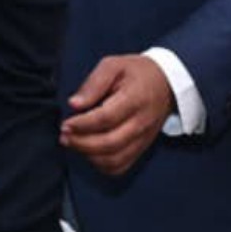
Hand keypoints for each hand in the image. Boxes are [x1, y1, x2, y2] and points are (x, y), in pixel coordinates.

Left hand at [60, 54, 174, 175]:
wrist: (166, 83)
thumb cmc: (136, 72)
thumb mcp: (113, 65)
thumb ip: (93, 83)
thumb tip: (74, 104)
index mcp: (135, 99)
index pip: (106, 118)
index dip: (82, 124)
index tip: (66, 124)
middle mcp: (141, 123)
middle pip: (110, 143)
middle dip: (81, 143)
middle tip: (64, 136)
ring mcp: (143, 138)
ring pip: (115, 159)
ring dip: (89, 155)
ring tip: (73, 143)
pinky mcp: (142, 147)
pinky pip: (121, 166)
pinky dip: (102, 164)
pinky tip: (89, 152)